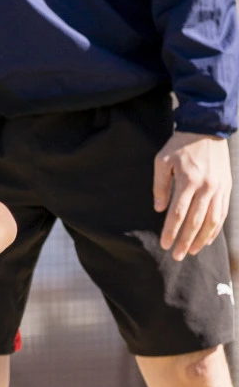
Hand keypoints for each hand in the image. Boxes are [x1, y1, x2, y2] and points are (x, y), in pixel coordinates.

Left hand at [154, 131, 231, 260]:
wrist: (207, 130)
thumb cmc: (180, 146)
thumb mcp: (162, 161)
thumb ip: (159, 186)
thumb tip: (159, 210)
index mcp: (188, 181)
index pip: (178, 213)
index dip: (171, 231)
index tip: (165, 245)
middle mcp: (206, 187)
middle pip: (195, 221)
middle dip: (185, 241)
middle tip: (177, 256)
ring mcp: (219, 188)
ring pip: (212, 220)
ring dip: (201, 239)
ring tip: (191, 252)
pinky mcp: (227, 187)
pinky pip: (222, 213)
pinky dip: (215, 228)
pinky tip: (207, 240)